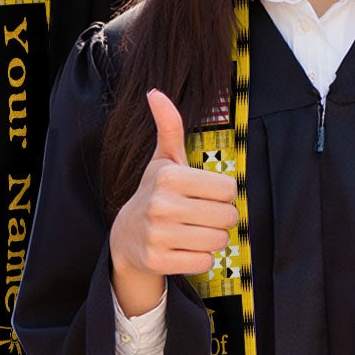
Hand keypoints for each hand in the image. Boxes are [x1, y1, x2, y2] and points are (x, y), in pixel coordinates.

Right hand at [107, 90, 237, 317]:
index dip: (222, 193)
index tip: (204, 195)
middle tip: (201, 216)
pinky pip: (204, 262)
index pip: (229, 188)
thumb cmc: (155, 193)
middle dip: (220, 218)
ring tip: (193, 232)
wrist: (126, 236)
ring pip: (218, 241)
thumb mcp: (163, 160)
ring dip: (212, 239)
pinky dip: (200, 258)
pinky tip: (183, 248)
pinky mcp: (158, 261)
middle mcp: (161, 204)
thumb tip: (155, 92)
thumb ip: (168, 127)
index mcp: (168, 176)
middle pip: (227, 216)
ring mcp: (157, 234)